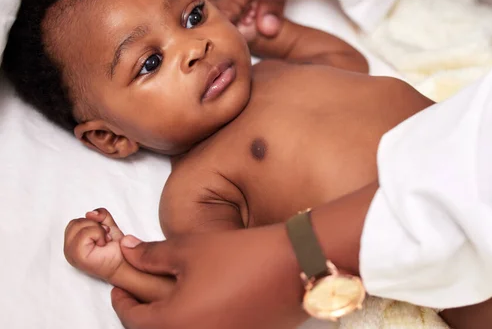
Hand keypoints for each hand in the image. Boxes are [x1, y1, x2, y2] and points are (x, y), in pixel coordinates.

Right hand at [64, 208, 124, 282]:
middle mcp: (68, 248)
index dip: (93, 223)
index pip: (76, 221)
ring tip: (104, 240)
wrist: (123, 263)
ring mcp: (71, 253)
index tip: (103, 233)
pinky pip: (85, 233)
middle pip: (76, 222)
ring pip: (79, 225)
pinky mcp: (77, 255)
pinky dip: (98, 234)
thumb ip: (99, 215)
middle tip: (104, 237)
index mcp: (73, 241)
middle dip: (95, 225)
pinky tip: (103, 243)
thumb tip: (90, 213)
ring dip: (98, 230)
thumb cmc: (115, 248)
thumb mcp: (108, 224)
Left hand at [111, 184, 376, 328]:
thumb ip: (152, 255)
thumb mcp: (189, 249)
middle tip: (138, 294)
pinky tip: (199, 304)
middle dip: (143, 313)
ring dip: (169, 320)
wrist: (294, 264)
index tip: (119, 288)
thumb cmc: (240, 254)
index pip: (133, 319)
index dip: (122, 300)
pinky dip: (196, 322)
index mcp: (174, 323)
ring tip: (168, 297)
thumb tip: (126, 251)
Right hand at [204, 0, 312, 36]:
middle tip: (245, 35)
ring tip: (253, 34)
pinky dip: (256, 15)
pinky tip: (261, 27)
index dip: (231, 13)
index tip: (240, 33)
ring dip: (246, 18)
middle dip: (233, 17)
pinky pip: (253, 4)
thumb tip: (265, 29)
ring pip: (238, 3)